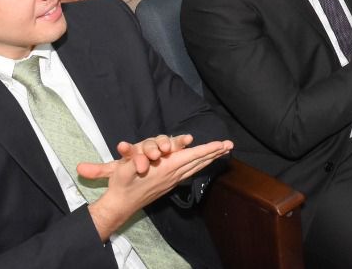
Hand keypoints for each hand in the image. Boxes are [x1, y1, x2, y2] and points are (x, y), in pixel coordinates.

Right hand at [83, 135, 232, 238]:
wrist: (121, 205)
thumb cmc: (122, 184)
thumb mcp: (125, 170)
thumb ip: (133, 160)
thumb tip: (138, 157)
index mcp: (166, 168)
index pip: (191, 156)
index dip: (207, 150)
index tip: (221, 145)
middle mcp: (173, 174)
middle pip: (198, 161)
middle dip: (214, 153)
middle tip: (230, 145)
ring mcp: (172, 180)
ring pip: (195, 167)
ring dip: (209, 159)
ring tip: (221, 152)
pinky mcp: (169, 184)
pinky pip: (189, 172)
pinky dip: (199, 165)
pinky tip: (202, 163)